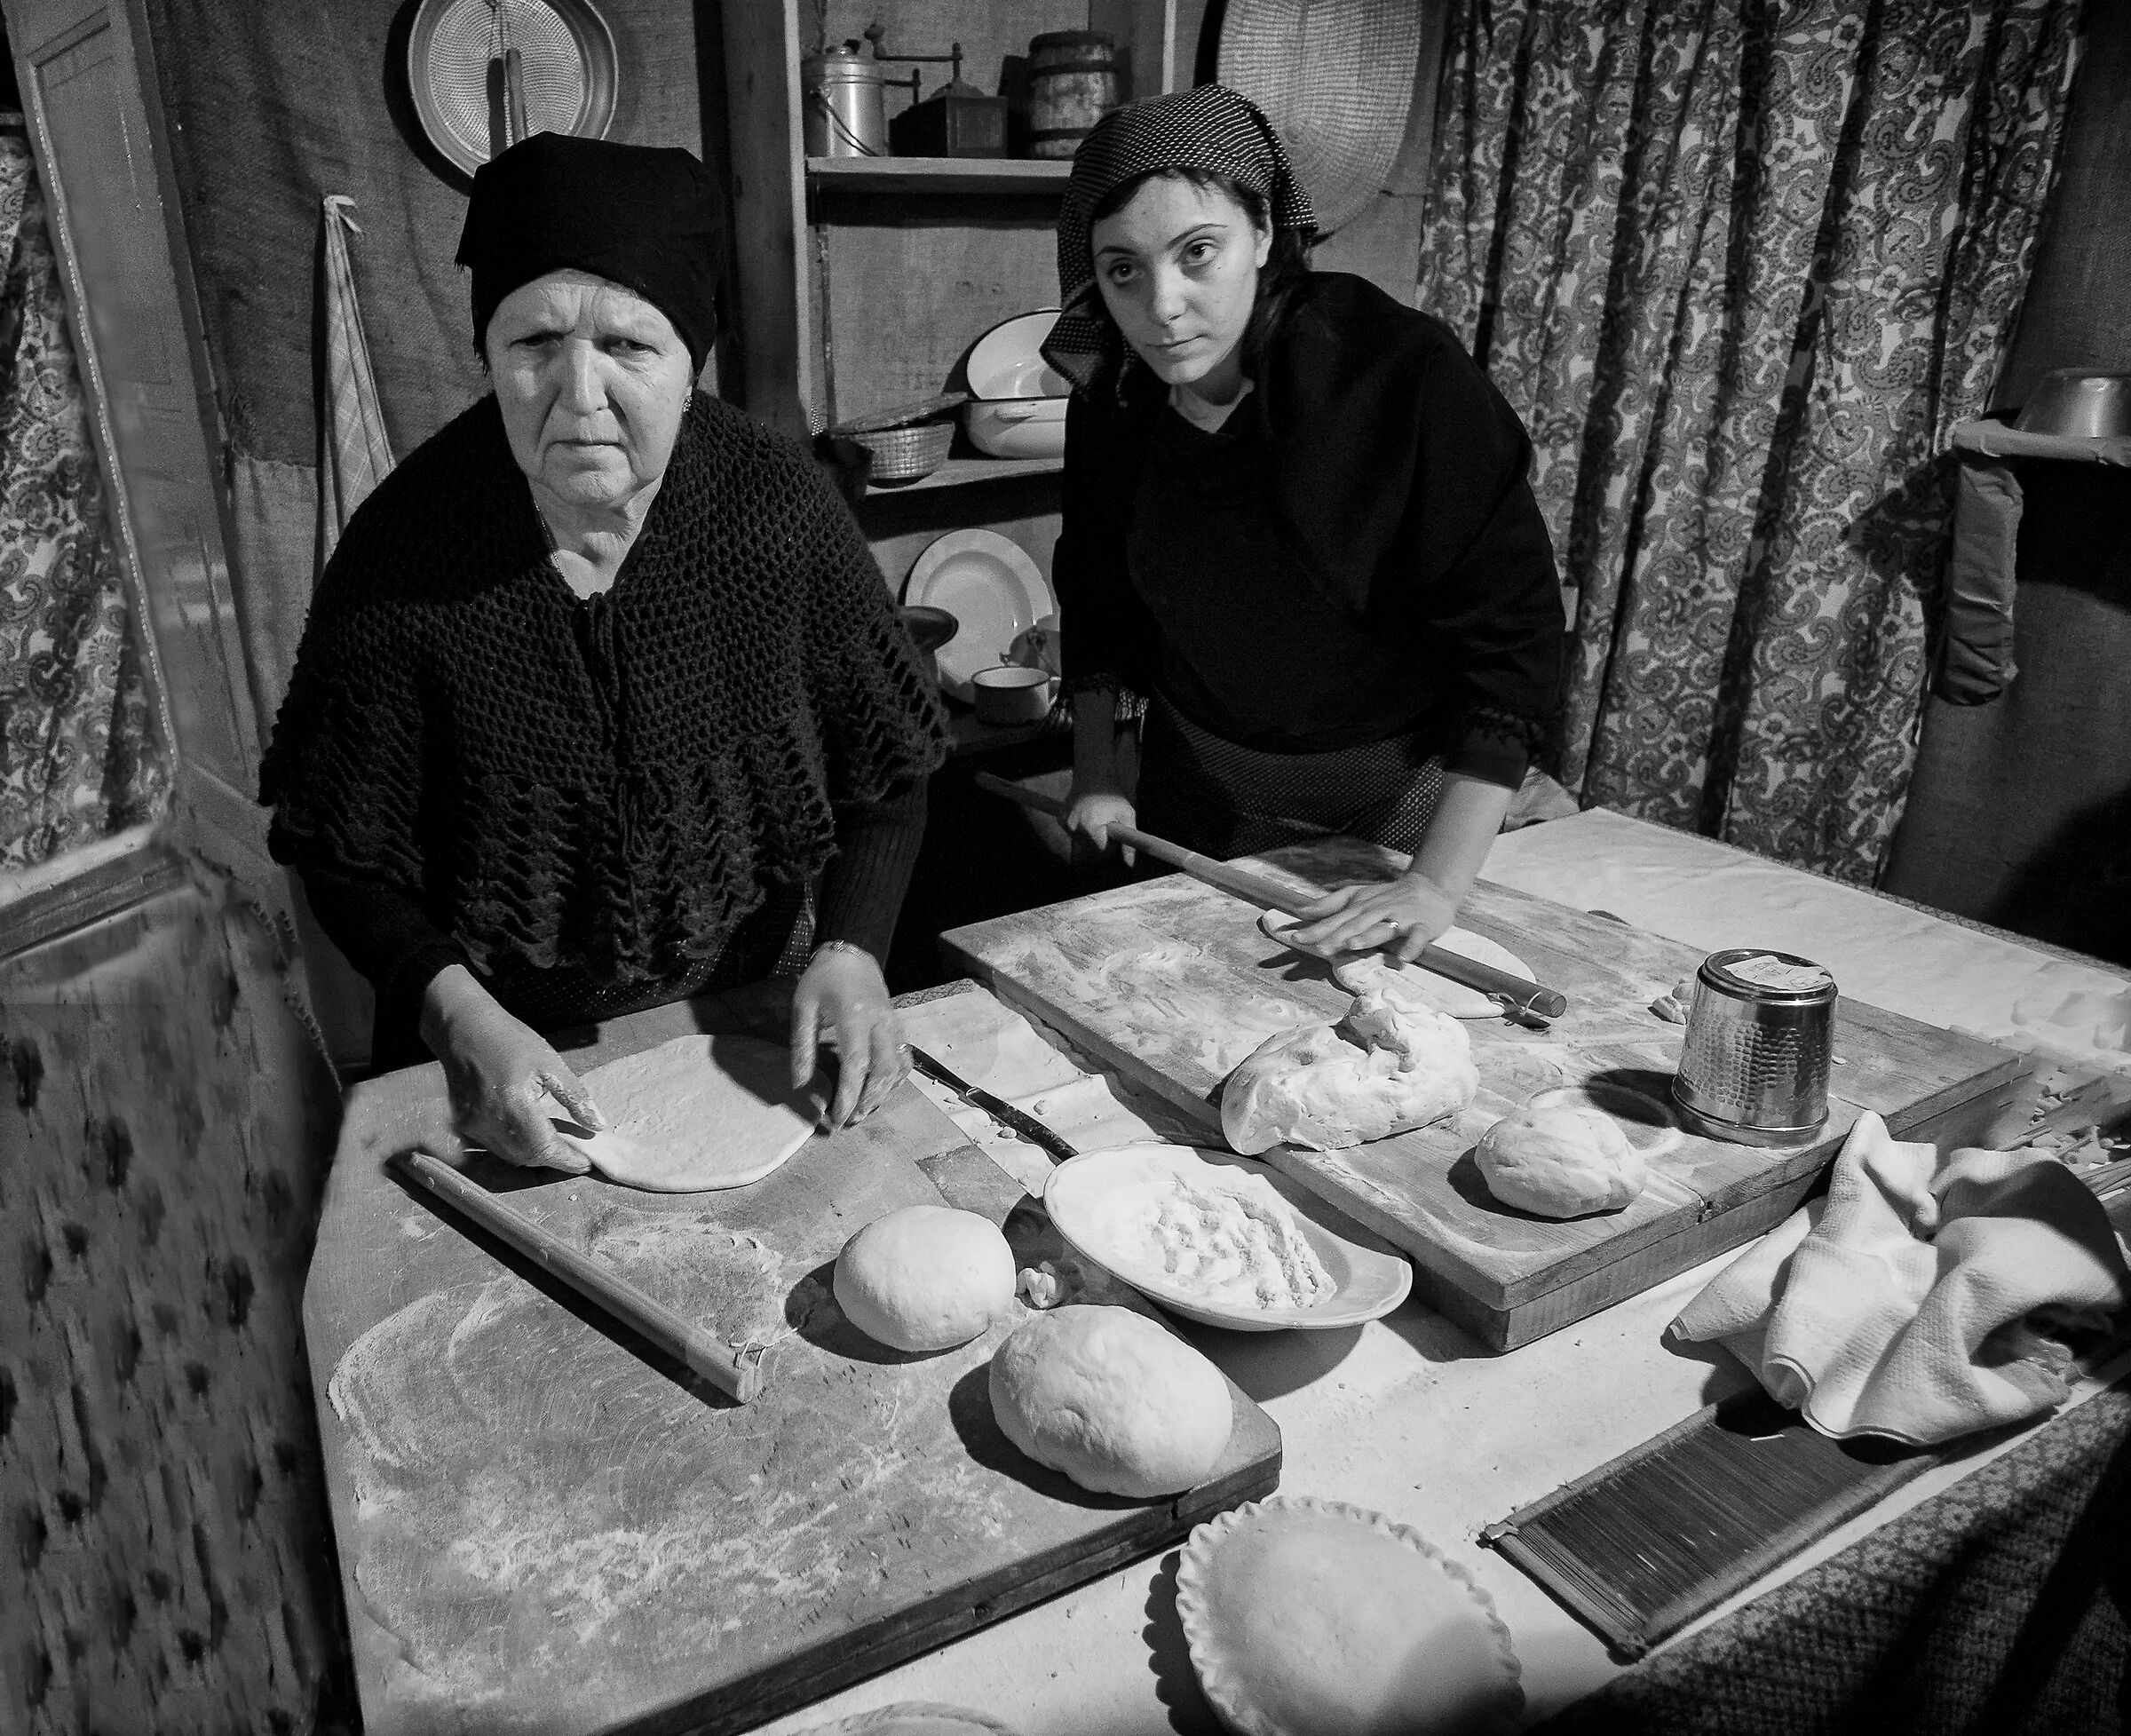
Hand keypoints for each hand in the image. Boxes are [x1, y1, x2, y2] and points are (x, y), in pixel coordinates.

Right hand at [420, 966, 603, 1172]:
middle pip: (527, 1158)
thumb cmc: (512, 1041)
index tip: (586, 1162)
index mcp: (516, 1106)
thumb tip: (598, 1125)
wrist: (466, 1029)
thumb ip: (575, 1098)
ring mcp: (474, 1125)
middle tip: (575, 1151)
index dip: (567, 1160)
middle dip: (553, 1159)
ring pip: (510, 1155)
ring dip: (534, 1154)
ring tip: (555, 1142)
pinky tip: (528, 1131)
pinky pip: (494, 1145)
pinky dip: (515, 1145)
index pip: (545, 1149)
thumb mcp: (551, 1064)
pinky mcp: (465, 1124)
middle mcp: (491, 1122)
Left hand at [790, 944, 906, 1129]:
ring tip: (863, 1110)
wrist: (851, 956)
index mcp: (855, 1015)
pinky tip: (880, 1091)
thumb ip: (802, 1047)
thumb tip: (799, 1085)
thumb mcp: (803, 1008)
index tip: (836, 1118)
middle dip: (868, 1101)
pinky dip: (895, 1080)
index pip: (856, 1064)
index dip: (848, 1095)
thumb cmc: (822, 980)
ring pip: (898, 1068)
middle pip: (884, 1071)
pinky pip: (904, 1059)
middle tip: (849, 1120)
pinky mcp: (899, 1027)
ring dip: (883, 1094)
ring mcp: (894, 1025)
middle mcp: (881, 1022)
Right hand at [1063, 784, 1137, 864]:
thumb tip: (1129, 865)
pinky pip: (1074, 834)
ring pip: (1082, 843)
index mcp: (1090, 827)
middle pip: (1090, 849)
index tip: (1114, 834)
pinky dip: (1082, 831)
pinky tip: (1088, 817)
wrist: (1094, 776)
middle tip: (1108, 826)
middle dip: (1101, 842)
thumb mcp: (1127, 816)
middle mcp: (1074, 827)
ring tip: (1098, 819)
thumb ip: (1129, 842)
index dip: (1110, 846)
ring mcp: (1065, 824)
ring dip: (1091, 837)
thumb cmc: (1112, 796)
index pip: (1101, 851)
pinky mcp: (1060, 820)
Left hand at [1281, 872, 1461, 962]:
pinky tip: (1403, 958)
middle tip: (1319, 947)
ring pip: (1383, 928)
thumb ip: (1330, 903)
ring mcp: (1401, 918)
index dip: (1316, 929)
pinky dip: (1411, 946)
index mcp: (1361, 907)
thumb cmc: (1389, 896)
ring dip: (1368, 937)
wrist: (1431, 887)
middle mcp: (1378, 911)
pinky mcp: (1422, 926)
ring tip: (1352, 946)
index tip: (1294, 938)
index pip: (1335, 919)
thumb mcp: (1358, 895)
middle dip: (1337, 935)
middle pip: (1355, 924)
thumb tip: (1301, 910)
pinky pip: (1417, 937)